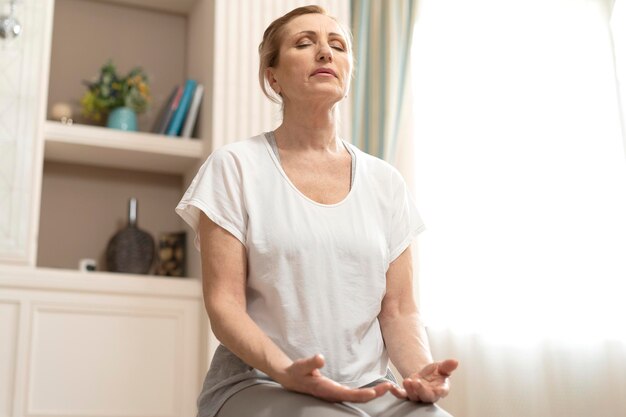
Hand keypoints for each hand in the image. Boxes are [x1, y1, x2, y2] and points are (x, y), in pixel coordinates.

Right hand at [276, 354, 392, 402]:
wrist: (292, 379)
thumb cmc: (297, 372)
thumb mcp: (302, 365)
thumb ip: (311, 362)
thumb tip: (320, 358)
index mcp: (326, 389)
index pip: (347, 394)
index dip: (361, 394)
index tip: (374, 392)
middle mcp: (333, 394)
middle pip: (357, 398)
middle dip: (374, 394)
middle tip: (389, 386)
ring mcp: (336, 394)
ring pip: (358, 397)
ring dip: (373, 393)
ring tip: (387, 387)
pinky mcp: (338, 392)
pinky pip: (355, 395)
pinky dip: (367, 393)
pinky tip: (376, 389)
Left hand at [390, 359, 458, 402]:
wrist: (424, 376)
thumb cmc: (435, 373)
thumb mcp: (442, 367)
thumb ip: (448, 365)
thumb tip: (455, 361)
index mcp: (440, 389)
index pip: (442, 392)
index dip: (440, 391)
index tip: (438, 389)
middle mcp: (429, 395)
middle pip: (426, 397)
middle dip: (421, 391)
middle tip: (416, 382)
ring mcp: (418, 395)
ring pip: (413, 396)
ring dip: (409, 390)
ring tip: (407, 380)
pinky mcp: (407, 393)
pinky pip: (401, 395)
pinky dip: (396, 392)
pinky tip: (391, 386)